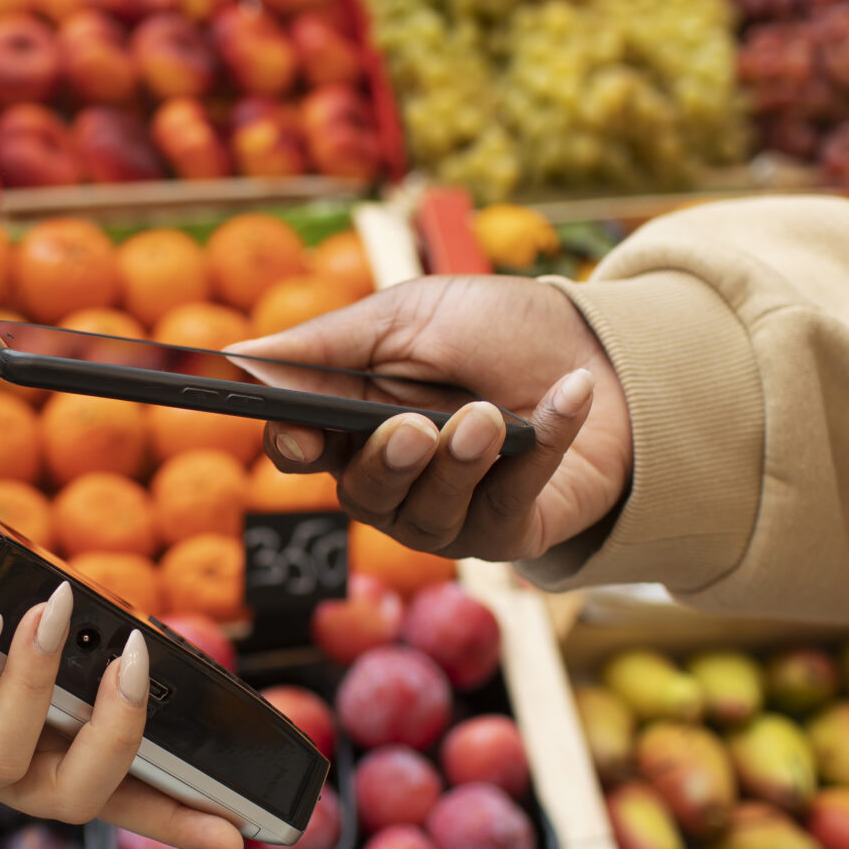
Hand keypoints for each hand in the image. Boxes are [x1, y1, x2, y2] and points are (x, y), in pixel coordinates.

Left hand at [0, 582, 252, 848]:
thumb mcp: (4, 659)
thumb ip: (60, 653)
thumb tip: (117, 623)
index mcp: (45, 759)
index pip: (127, 797)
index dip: (182, 820)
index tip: (244, 835)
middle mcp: (6, 780)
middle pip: (79, 793)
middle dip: (117, 732)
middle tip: (135, 662)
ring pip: (6, 759)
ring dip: (34, 681)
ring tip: (47, 614)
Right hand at [232, 277, 631, 561]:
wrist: (603, 350)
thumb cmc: (496, 331)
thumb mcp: (409, 316)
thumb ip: (330, 342)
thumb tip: (246, 354)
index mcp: (352, 423)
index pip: (300, 451)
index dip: (295, 447)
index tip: (304, 436)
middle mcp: (392, 480)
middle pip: (361, 495)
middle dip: (387, 463)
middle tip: (415, 428)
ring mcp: (449, 514)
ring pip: (427, 518)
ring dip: (460, 464)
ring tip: (492, 416)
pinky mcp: (508, 532)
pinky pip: (506, 509)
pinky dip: (542, 447)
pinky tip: (567, 393)